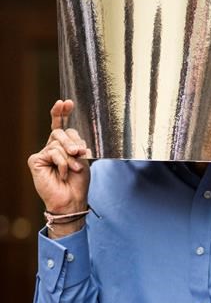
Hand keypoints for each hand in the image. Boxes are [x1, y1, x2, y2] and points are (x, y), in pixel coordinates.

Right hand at [28, 100, 90, 231]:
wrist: (72, 200)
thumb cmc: (78, 182)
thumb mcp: (82, 158)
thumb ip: (76, 142)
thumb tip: (69, 132)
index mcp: (63, 146)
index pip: (61, 125)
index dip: (62, 113)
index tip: (67, 102)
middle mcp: (51, 147)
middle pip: (61, 132)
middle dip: (72, 141)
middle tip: (79, 153)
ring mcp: (43, 154)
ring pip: (57, 142)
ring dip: (70, 156)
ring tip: (74, 169)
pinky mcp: (35, 160)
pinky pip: (52, 152)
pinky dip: (62, 163)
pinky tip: (63, 174)